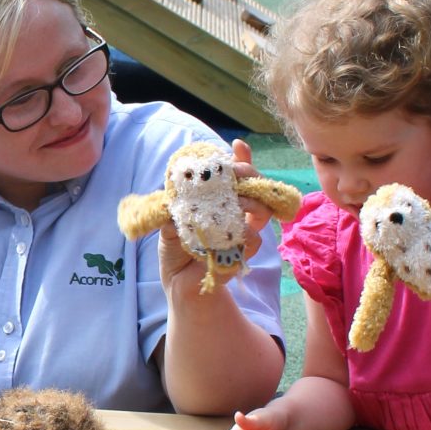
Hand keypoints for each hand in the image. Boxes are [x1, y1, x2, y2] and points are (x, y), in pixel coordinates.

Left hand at [158, 137, 264, 296]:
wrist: (179, 283)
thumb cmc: (176, 250)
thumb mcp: (169, 225)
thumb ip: (175, 208)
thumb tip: (177, 192)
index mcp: (218, 201)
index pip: (234, 175)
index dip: (240, 159)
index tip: (238, 146)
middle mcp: (234, 212)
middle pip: (254, 186)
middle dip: (249, 174)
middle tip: (238, 171)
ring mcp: (242, 231)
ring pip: (261, 210)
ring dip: (251, 202)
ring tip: (238, 200)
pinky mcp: (245, 252)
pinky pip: (255, 238)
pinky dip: (246, 234)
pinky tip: (233, 234)